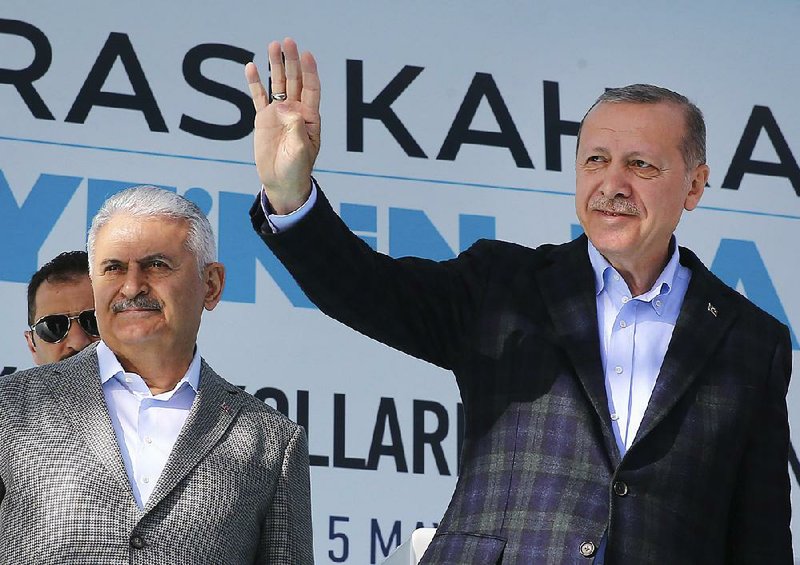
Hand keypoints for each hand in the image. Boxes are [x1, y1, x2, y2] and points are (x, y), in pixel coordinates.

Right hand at [245, 38, 320, 213]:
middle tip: (288, 42)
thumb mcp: (300, 150)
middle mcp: (295, 111)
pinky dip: (255, 83)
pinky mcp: (264, 119)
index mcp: (310, 117)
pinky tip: (251, 67)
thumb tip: (287, 107)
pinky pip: (259, 97)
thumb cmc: (296, 169)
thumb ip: (296, 127)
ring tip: (272, 46)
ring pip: (277, 84)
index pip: (311, 88)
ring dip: (275, 65)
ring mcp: (279, 114)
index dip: (309, 71)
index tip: (306, 54)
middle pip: (294, 80)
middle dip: (291, 61)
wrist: (282, 182)